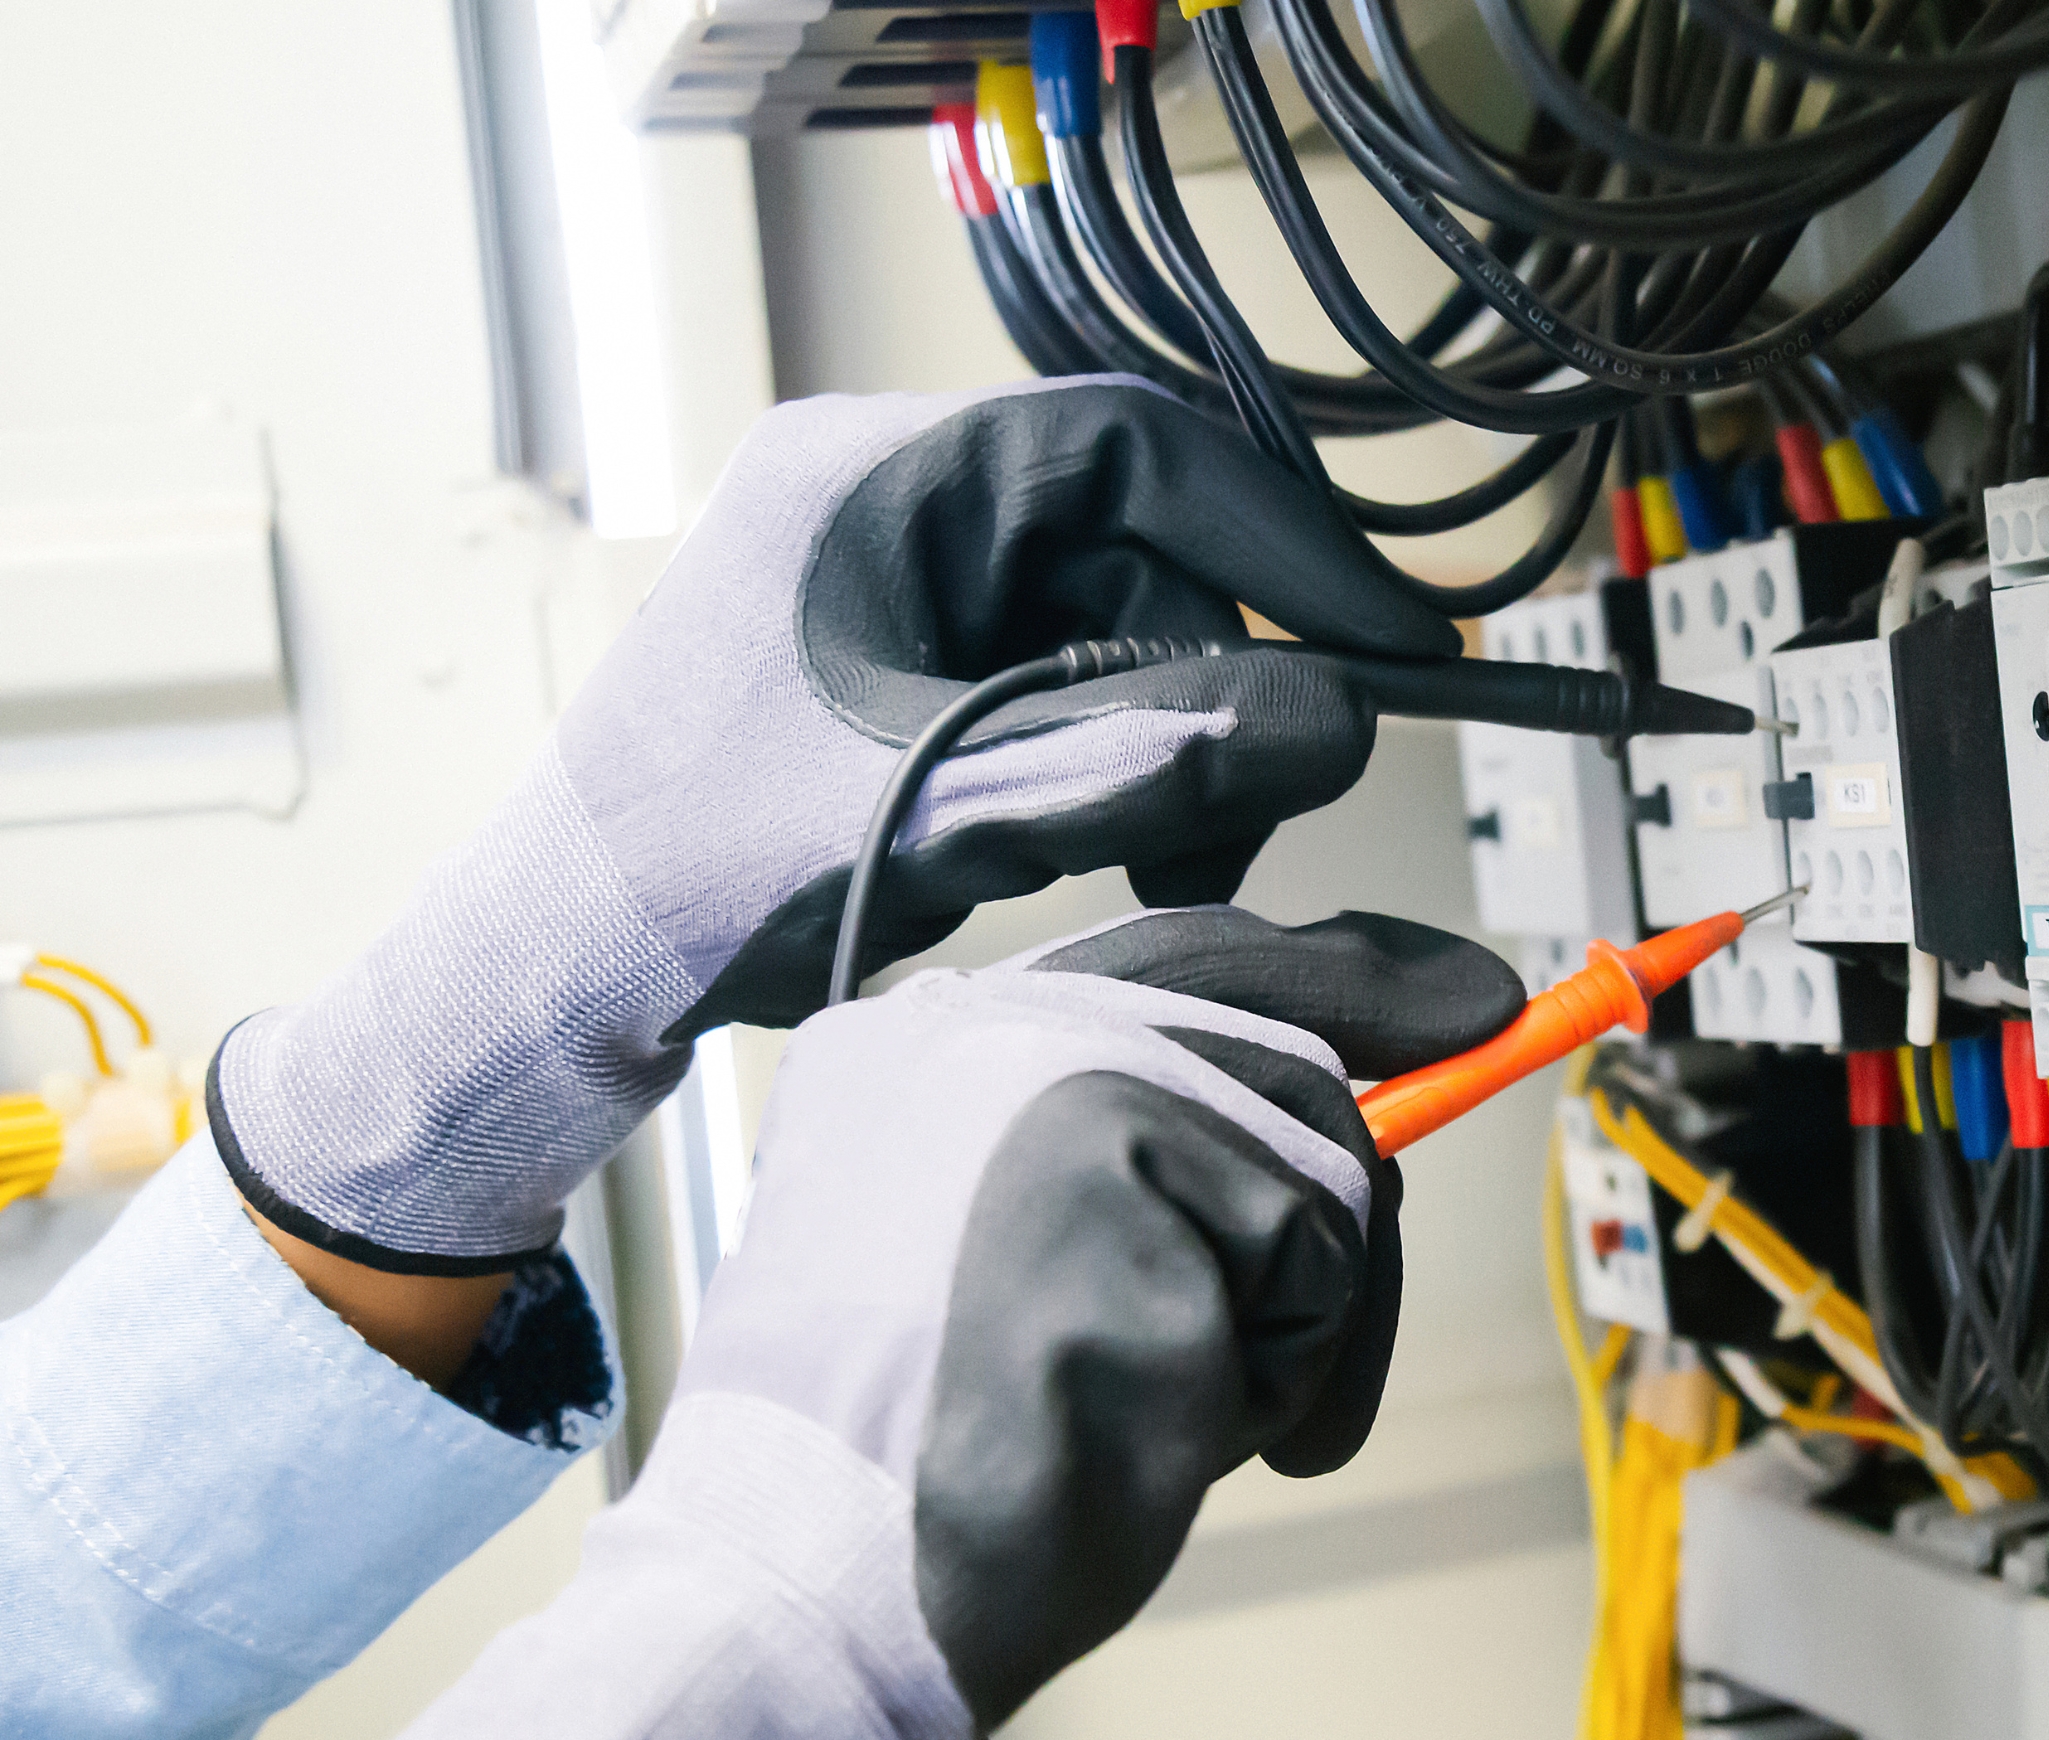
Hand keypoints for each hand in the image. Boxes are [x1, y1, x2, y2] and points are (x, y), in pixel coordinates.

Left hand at [213, 379, 1449, 1273]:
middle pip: (1139, 547)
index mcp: (873, 474)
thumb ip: (1144, 764)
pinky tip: (1086, 847)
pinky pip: (1066, 676)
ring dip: (1166, 743)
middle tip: (1246, 822)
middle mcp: (889, 496)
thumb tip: (1336, 725)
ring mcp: (897, 574)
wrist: (560, 971)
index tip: (1389, 641)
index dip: (1283, 538)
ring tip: (1154, 868)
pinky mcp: (906, 652)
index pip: (1137, 447)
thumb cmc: (691, 875)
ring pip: (1118, 623)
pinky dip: (1110, 762)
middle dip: (1216, 686)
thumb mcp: (944, 815)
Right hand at [406, 906, 1520, 1735]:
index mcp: (925, 1045)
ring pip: (1323, 1165)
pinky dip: (1286, 1371)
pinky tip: (1160, 1421)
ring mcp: (1048, 1081)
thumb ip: (1145, 1161)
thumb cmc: (923, 1462)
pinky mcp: (1118, 1164)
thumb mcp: (1016, 1264)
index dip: (1347, 977)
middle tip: (1326, 1293)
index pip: (1182, 955)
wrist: (814, 1580)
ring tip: (1158, 1402)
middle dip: (1357, 1182)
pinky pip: (1318, 1261)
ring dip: (1293, 1323)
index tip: (1465, 1000)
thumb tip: (1363, 1116)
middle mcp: (979, 1024)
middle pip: (1286, 1050)